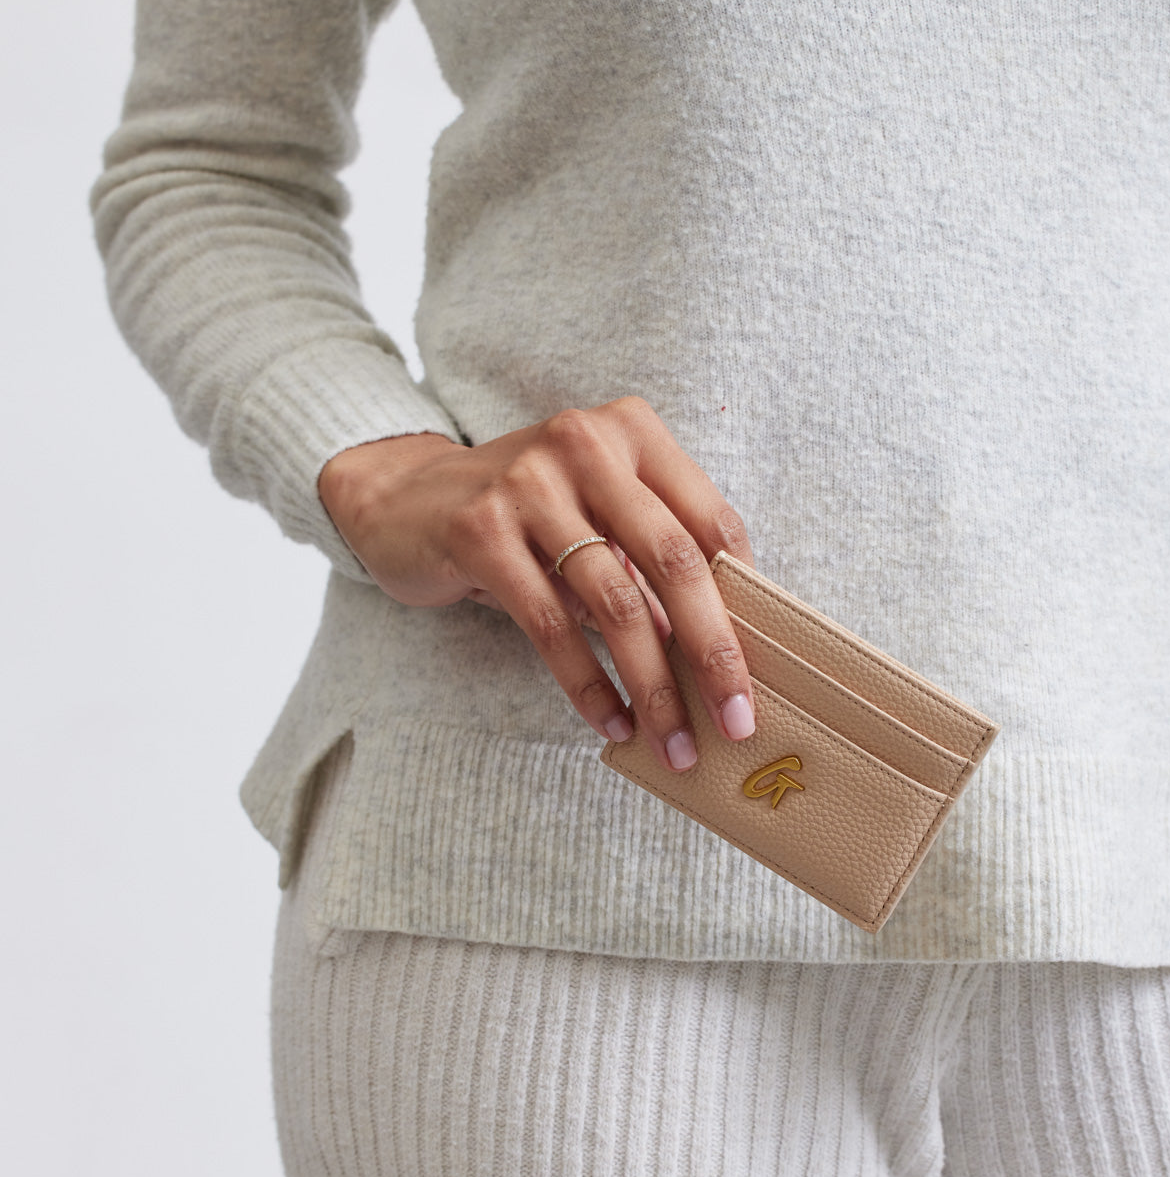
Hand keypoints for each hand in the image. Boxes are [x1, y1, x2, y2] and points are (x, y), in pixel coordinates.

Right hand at [317, 397, 757, 771]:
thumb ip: (650, 557)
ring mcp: (528, 485)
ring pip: (616, 603)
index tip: (757, 667)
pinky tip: (612, 723)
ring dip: (654, 688)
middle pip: (675, 561)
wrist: (404, 498)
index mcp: (630, 432)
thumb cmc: (522, 515)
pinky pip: (551, 627)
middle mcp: (584, 445)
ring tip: (674, 744)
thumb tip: (720, 648)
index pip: (711, 521)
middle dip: (714, 653)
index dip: (742, 600)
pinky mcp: (480, 532)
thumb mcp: (593, 513)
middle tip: (739, 721)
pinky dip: (588, 686)